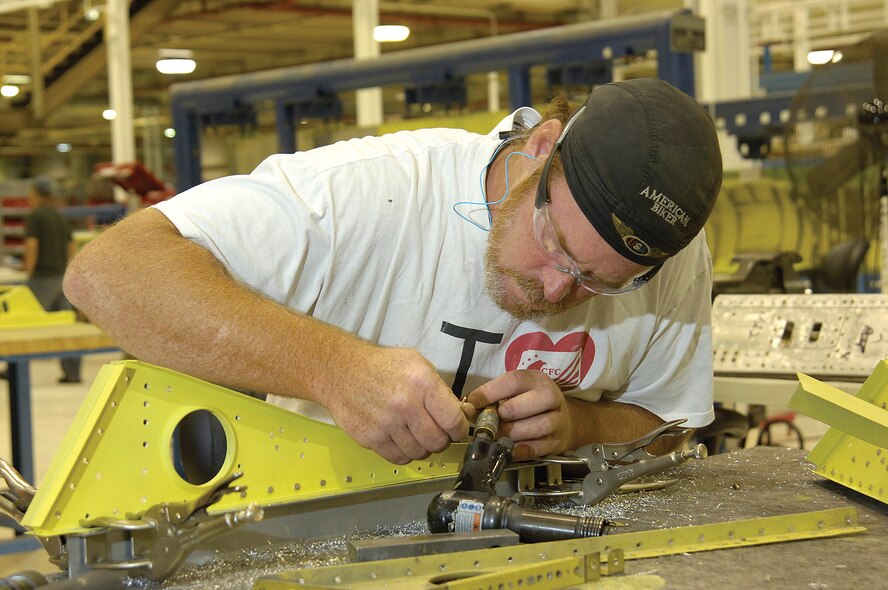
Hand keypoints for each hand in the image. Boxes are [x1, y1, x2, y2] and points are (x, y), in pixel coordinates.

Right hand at [325, 347, 469, 463]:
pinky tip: (401, 439)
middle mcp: (405, 405)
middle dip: (442, 439)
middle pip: (438, 442)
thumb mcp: (417, 364)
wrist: (342, 371)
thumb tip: (461, 414)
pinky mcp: (370, 438)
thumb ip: (440, 389)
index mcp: (422, 384)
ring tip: (415, 433)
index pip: (453, 421)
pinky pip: (399, 458)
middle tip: (435, 431)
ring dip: (422, 447)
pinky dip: (404, 453)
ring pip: (419, 453)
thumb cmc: (383, 366)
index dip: (460, 429)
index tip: (456, 429)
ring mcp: (386, 424)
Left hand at [466, 370, 571, 460]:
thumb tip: (468, 407)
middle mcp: (551, 397)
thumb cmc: (529, 403)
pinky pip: (537, 448)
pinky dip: (519, 450)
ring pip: (539, 426)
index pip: (514, 381)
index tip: (473, 402)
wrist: (562, 420)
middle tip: (494, 420)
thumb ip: (494, 397)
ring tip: (499, 435)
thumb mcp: (515, 392)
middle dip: (508, 412)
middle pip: (532, 402)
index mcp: (536, 380)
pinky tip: (508, 448)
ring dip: (513, 432)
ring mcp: (557, 420)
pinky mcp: (556, 442)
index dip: (491, 392)